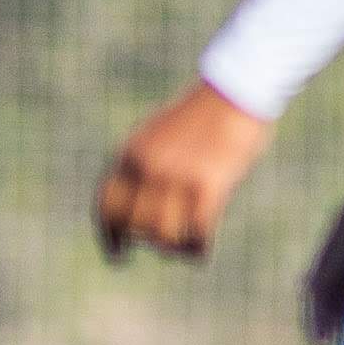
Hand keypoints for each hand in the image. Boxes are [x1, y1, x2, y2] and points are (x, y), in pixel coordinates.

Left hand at [95, 81, 272, 262]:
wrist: (236, 90)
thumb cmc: (203, 112)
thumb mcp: (160, 133)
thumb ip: (147, 163)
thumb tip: (141, 201)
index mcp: (131, 153)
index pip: (107, 205)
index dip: (110, 235)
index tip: (118, 254)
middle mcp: (148, 167)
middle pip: (135, 225)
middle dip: (148, 240)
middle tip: (166, 245)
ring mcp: (176, 177)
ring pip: (162, 236)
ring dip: (174, 247)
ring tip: (186, 247)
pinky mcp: (207, 185)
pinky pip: (195, 234)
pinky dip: (197, 249)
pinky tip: (202, 250)